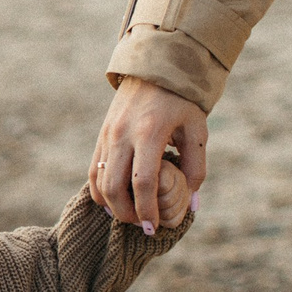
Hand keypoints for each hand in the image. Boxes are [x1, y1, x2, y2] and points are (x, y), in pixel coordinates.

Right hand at [91, 77, 207, 229]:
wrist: (156, 64)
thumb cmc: (183, 99)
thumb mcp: (197, 129)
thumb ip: (195, 166)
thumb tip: (191, 200)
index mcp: (150, 133)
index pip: (143, 183)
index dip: (147, 210)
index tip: (154, 227)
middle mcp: (123, 135)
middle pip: (115, 188)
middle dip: (127, 214)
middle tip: (142, 225)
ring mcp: (108, 134)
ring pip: (100, 181)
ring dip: (112, 205)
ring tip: (130, 215)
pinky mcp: (101, 134)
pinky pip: (95, 169)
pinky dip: (100, 190)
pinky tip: (113, 201)